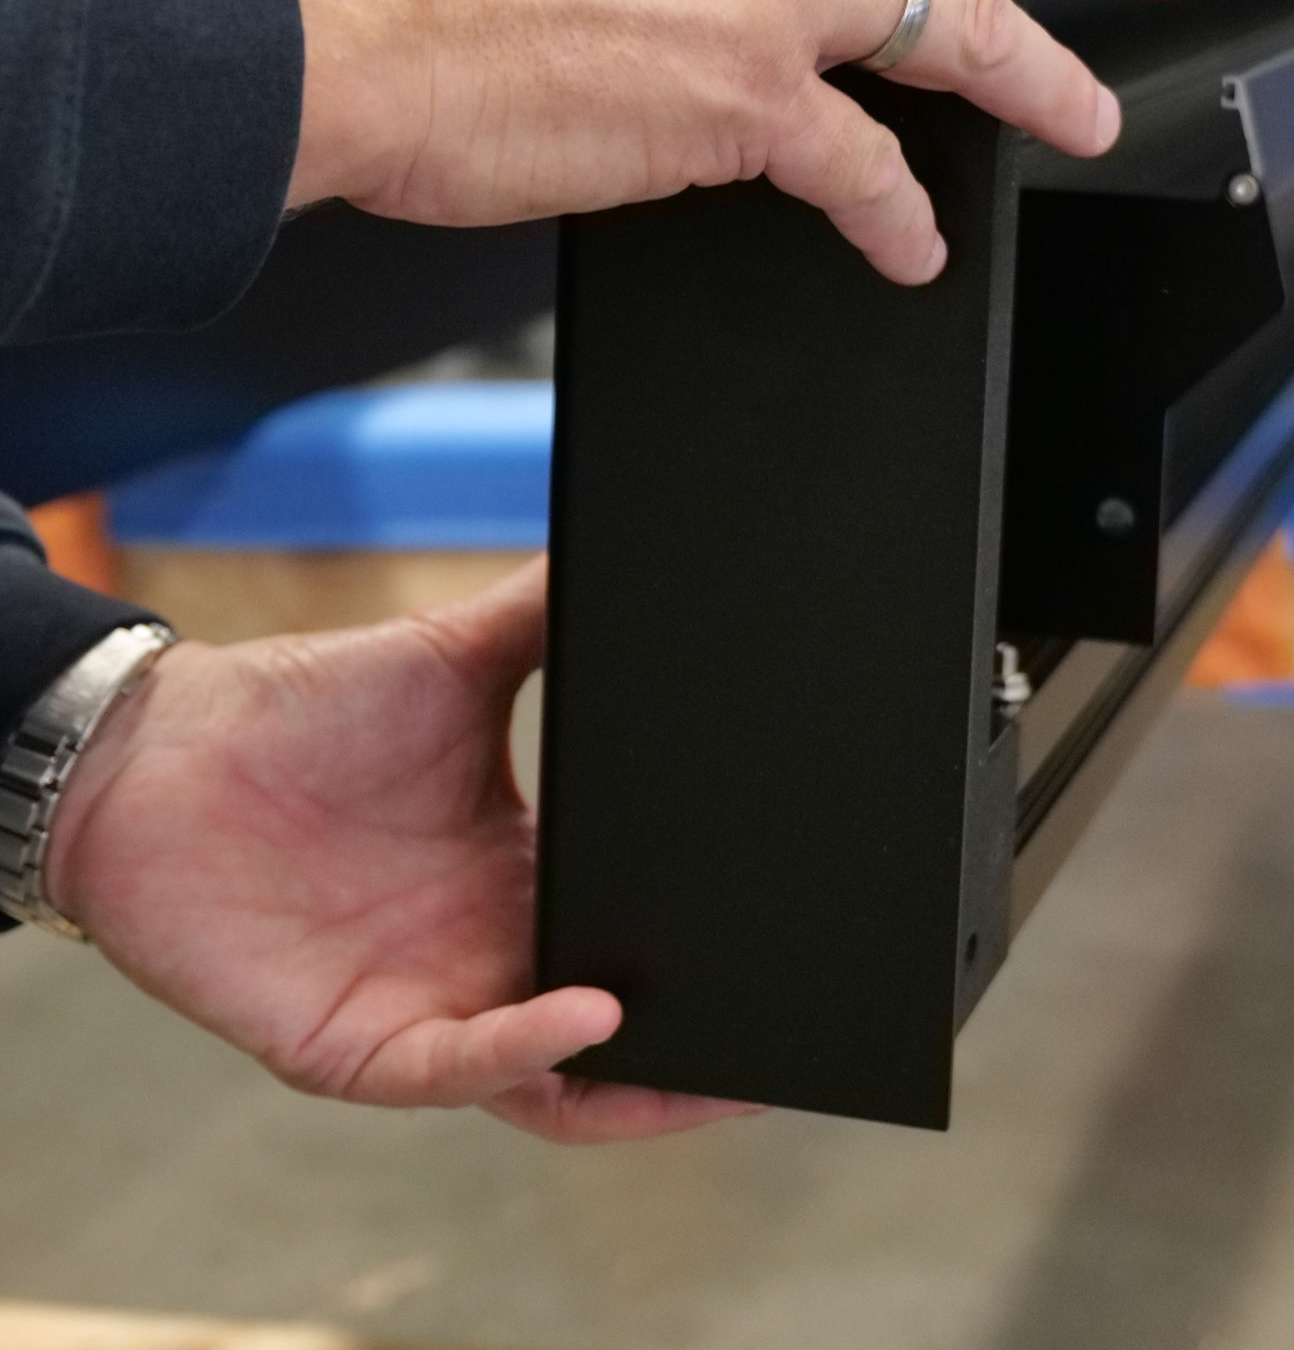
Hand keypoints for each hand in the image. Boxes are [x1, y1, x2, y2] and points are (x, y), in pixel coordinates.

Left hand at [45, 561, 746, 1144]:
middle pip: (619, 1026)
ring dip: (644, 1086)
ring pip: (557, 1083)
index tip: (797, 915)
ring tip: (727, 1060)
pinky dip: (530, 1049)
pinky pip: (460, 1072)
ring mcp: (428, 1008)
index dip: (714, 939)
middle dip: (706, 1040)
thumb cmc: (304, 709)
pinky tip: (589, 1011)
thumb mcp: (457, 652)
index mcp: (526, 872)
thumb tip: (643, 542)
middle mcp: (487, 954)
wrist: (162, 751)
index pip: (639, 927)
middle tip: (796, 1014)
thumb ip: (547, 611)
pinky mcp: (358, 1048)